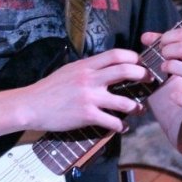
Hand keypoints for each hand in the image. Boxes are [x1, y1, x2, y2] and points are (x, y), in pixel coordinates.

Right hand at [20, 48, 154, 133]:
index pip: (116, 54)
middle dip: (143, 76)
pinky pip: (112, 121)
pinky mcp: (86, 115)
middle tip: (149, 81)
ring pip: (124, 100)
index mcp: (86, 65)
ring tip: (139, 109)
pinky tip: (122, 127)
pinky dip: (121, 126)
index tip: (140, 63)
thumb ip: (88, 68)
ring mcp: (89, 97)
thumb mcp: (69, 71)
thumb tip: (105, 67)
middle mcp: (90, 79)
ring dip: (136, 106)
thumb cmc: (49, 89)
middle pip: (126, 71)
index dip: (133, 57)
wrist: (32, 105)